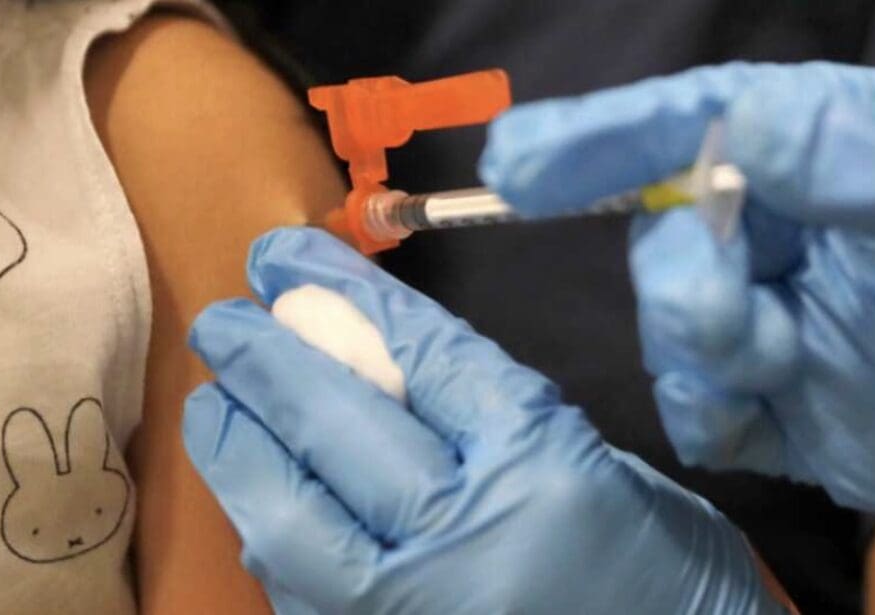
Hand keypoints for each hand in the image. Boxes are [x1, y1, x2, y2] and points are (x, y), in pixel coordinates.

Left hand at [182, 228, 786, 614]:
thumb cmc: (657, 563)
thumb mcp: (586, 458)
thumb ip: (481, 407)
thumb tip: (369, 348)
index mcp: (538, 465)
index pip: (417, 356)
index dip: (342, 296)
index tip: (286, 257)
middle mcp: (465, 539)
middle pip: (336, 428)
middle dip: (265, 363)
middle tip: (222, 322)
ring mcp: (410, 611)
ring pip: (287, 521)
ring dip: (239, 452)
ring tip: (217, 407)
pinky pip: (295, 589)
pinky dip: (270, 531)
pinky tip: (258, 492)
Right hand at [480, 61, 874, 528]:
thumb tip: (748, 125)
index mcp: (847, 156)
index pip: (710, 124)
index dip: (608, 134)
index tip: (519, 163)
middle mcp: (801, 231)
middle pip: (673, 229)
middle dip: (678, 274)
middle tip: (731, 315)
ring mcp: (791, 323)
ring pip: (675, 323)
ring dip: (693, 347)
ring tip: (766, 370)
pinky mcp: (793, 412)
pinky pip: (706, 409)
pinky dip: (704, 415)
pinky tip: (747, 421)